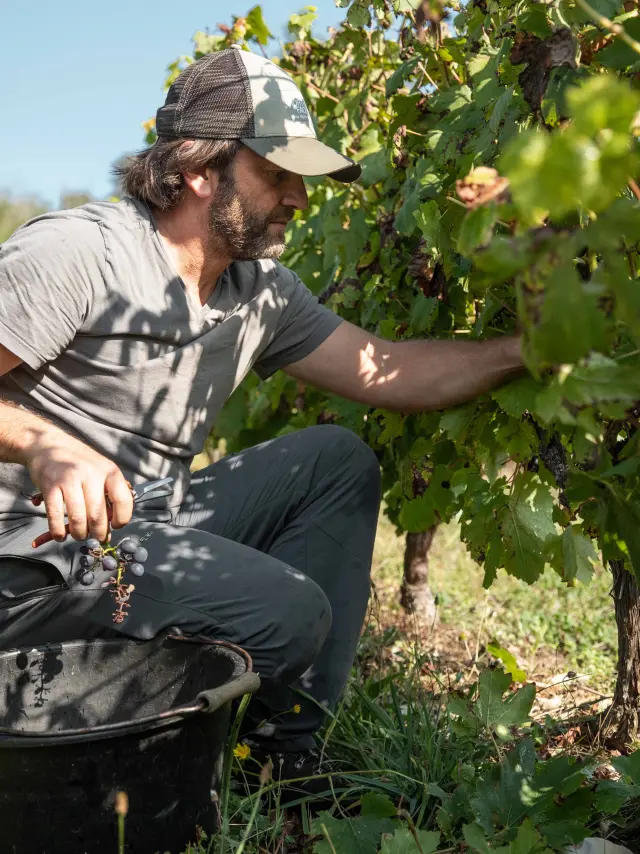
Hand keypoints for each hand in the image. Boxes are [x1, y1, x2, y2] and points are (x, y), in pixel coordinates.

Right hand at [24, 427, 133, 542]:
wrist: (48, 445)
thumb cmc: (78, 462)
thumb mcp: (101, 470)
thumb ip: (109, 493)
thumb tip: (113, 524)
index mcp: (109, 471)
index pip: (123, 500)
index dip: (122, 519)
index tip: (115, 526)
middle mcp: (91, 474)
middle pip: (98, 515)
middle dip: (98, 533)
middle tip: (96, 537)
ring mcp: (70, 479)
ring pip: (78, 519)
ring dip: (79, 534)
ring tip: (79, 534)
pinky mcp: (50, 486)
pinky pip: (55, 516)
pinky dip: (58, 531)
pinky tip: (60, 534)